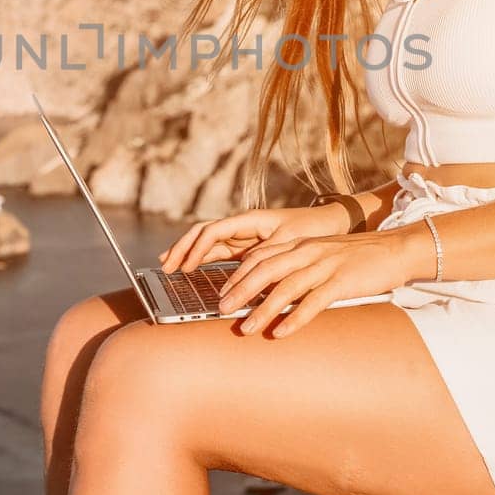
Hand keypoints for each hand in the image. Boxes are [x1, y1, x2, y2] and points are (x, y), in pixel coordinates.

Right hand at [158, 204, 350, 273]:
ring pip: (207, 243)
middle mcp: (242, 226)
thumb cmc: (311, 230)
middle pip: (203, 234)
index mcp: (250, 220)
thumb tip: (239, 274)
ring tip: (168, 266)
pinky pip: (218, 252)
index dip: (196, 249)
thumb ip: (263, 257)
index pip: (214, 231)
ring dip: (187, 253)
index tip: (186, 267)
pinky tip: (189, 269)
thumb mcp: (288, 245)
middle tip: (165, 265)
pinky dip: (201, 260)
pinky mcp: (247, 248)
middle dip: (182, 248)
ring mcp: (243, 236)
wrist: (329, 225)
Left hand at [215, 229, 416, 337]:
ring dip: (262, 309)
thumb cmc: (359, 257)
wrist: (396, 249)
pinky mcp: (343, 281)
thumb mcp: (323, 254)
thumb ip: (300, 266)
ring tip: (246, 328)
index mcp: (301, 244)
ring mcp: (325, 265)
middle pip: (265, 270)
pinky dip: (295, 318)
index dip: (238, 274)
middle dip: (240, 290)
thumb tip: (275, 288)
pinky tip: (281, 332)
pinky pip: (314, 301)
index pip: (260, 256)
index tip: (221, 291)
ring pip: (285, 287)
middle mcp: (308, 252)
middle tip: (221, 310)